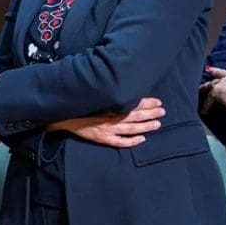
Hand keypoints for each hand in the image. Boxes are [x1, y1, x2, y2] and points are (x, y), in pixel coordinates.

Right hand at [48, 97, 164, 147]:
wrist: (62, 114)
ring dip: (146, 126)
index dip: (147, 102)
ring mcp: (107, 129)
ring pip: (131, 129)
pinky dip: (132, 141)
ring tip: (158, 124)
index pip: (133, 103)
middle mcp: (111, 117)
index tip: (158, 101)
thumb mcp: (94, 90)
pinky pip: (120, 142)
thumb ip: (108, 89)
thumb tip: (122, 82)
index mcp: (110, 104)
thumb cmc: (79, 101)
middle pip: (136, 115)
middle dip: (151, 113)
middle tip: (163, 111)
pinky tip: (142, 139)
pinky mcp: (102, 138)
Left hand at [200, 67, 225, 112]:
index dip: (222, 71)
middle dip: (212, 73)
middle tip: (207, 71)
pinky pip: (208, 100)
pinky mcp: (216, 92)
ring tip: (200, 91)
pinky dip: (206, 106)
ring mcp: (221, 84)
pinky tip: (203, 110)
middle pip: (217, 75)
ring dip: (205, 89)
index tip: (216, 69)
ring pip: (210, 85)